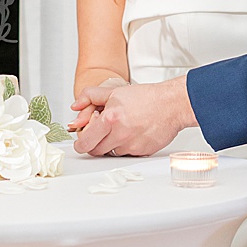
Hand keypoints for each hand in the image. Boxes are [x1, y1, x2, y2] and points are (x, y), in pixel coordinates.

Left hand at [73, 76, 194, 156]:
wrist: (172, 104)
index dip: (80, 143)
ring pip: (111, 153)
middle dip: (94, 144)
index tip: (82, 140)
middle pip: (95, 151)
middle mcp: (120, 135)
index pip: (85, 142)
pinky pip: (126, 154)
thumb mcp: (113, 92)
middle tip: (100, 134)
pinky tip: (131, 134)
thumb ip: (90, 96)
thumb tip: (75, 106)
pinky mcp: (142, 152)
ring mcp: (131, 145)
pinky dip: (125, 147)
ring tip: (119, 130)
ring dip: (110, 145)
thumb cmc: (146, 98)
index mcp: (110, 119)